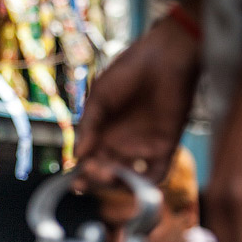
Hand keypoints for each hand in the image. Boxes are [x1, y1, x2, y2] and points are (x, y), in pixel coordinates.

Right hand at [72, 14, 200, 192]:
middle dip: (98, 178)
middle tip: (93, 170)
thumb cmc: (128, 71)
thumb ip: (89, 126)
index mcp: (103, 134)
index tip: (76, 183)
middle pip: (107, 174)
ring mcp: (143, 148)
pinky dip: (146, 184)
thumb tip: (78, 155)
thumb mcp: (100, 97)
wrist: (164, 57)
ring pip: (128, 178)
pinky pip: (156, 173)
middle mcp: (122, 145)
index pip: (90, 163)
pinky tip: (134, 182)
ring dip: (118, 183)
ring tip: (109, 173)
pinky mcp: (165, 147)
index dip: (83, 176)